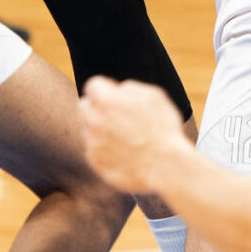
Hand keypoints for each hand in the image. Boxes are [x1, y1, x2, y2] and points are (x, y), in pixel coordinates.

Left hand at [81, 76, 189, 192]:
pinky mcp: (96, 163)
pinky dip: (104, 150)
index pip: (93, 85)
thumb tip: (118, 90)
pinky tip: (123, 152)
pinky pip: (94, 151)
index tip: (114, 95)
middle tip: (115, 114)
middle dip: (96, 107)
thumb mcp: (153, 96)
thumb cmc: (164, 129)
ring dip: (99, 129)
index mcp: (107, 101)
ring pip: (88, 129)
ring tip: (123, 136)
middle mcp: (95, 121)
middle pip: (84, 106)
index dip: (106, 88)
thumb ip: (129, 88)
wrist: (166, 166)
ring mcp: (93, 144)